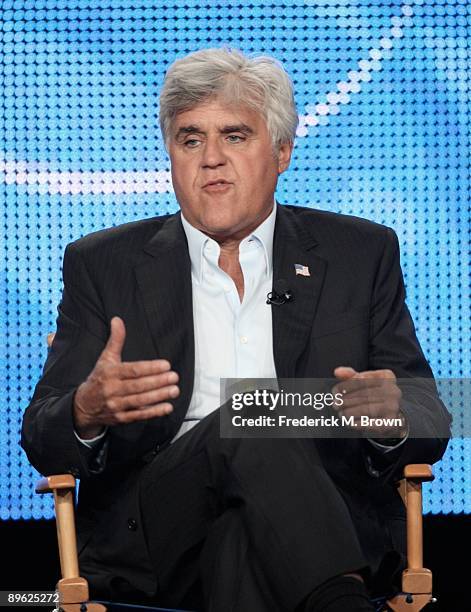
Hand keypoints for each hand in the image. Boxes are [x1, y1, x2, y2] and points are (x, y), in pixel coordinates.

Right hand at [73, 316, 178, 437]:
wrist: (83, 406)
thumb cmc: (99, 378)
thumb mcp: (105, 358)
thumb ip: (116, 340)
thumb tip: (117, 320)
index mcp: (109, 373)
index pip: (132, 370)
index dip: (150, 368)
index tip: (166, 365)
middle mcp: (112, 390)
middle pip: (137, 386)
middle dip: (158, 382)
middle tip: (174, 376)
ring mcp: (116, 405)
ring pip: (140, 401)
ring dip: (159, 396)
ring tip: (174, 390)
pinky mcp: (121, 418)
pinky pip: (139, 415)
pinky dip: (154, 412)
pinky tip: (168, 407)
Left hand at [332, 367, 406, 437]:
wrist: (393, 414)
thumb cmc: (375, 394)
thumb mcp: (365, 382)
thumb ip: (350, 375)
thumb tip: (337, 372)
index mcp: (387, 376)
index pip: (362, 379)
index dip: (345, 386)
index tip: (334, 392)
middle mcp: (393, 390)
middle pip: (363, 395)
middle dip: (345, 400)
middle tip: (335, 404)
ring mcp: (393, 407)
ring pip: (365, 409)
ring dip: (349, 412)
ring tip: (341, 413)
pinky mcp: (391, 422)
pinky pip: (370, 423)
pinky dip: (357, 422)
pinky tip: (349, 421)